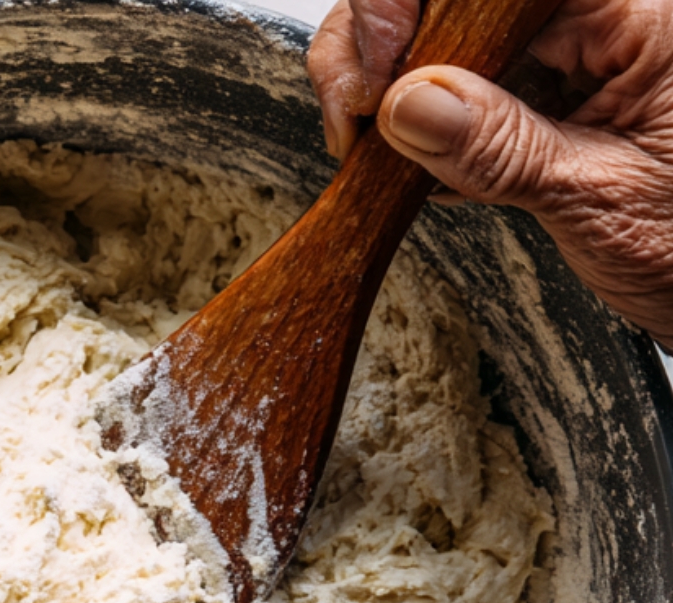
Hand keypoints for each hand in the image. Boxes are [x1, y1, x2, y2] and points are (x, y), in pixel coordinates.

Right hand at [307, 0, 672, 349]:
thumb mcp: (598, 198)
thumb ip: (503, 149)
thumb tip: (408, 104)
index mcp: (636, 8)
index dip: (404, 5)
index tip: (368, 79)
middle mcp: (601, 13)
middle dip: (382, 43)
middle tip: (353, 117)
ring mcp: (568, 46)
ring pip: (444, 31)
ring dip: (390, 86)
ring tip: (374, 148)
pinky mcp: (544, 85)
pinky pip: (461, 83)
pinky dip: (417, 124)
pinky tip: (408, 163)